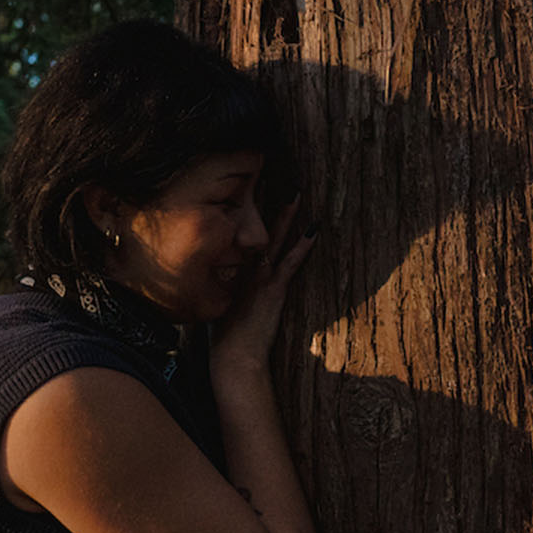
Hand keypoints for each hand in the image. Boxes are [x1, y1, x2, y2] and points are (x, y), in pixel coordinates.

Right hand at [211, 199, 314, 378]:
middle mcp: (240, 269)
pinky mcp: (273, 289)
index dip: (240, 213)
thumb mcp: (218, 309)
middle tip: (265, 175)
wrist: (233, 357)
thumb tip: (224, 284)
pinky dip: (303, 245)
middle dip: (258, 202)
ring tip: (295, 193)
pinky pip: (291, 261)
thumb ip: (222, 292)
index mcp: (226, 272)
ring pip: (272, 239)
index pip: (234, 235)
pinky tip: (314, 229)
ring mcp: (257, 277)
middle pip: (251, 228)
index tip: (244, 192)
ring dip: (284, 215)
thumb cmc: (226, 340)